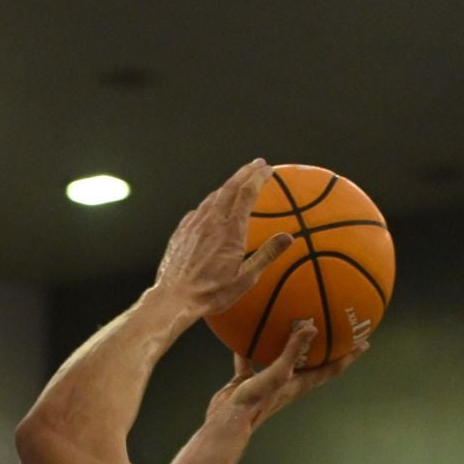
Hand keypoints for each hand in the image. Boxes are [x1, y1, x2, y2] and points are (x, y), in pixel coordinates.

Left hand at [154, 159, 292, 317]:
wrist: (174, 299)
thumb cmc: (211, 293)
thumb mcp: (245, 279)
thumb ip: (267, 255)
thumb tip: (289, 237)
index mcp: (230, 230)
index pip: (247, 193)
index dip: (259, 177)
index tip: (268, 169)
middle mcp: (211, 221)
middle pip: (230, 187)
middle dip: (245, 172)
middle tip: (256, 164)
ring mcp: (193, 225)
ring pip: (212, 197)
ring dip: (227, 186)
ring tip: (237, 183)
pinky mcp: (181, 232)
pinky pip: (198, 210)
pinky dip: (210, 203)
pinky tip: (211, 208)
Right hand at [207, 320, 367, 429]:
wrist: (228, 420)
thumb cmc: (257, 401)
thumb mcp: (278, 373)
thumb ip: (292, 351)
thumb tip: (311, 327)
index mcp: (300, 383)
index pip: (332, 369)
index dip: (349, 356)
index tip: (364, 343)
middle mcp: (288, 382)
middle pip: (314, 362)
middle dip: (327, 347)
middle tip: (338, 329)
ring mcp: (270, 381)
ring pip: (284, 358)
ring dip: (291, 344)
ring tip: (295, 323)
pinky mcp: (249, 380)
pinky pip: (251, 358)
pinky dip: (250, 346)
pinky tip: (246, 331)